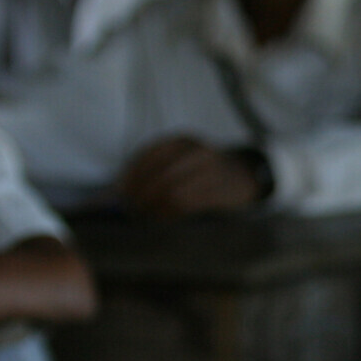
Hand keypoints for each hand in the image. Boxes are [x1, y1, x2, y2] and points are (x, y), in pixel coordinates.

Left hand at [118, 136, 263, 221]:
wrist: (244, 176)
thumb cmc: (203, 174)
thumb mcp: (181, 162)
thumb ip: (154, 173)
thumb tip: (117, 196)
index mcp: (182, 141)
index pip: (148, 157)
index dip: (131, 177)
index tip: (120, 194)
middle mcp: (197, 152)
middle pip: (160, 177)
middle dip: (142, 197)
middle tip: (131, 212)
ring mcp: (212, 171)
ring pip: (173, 193)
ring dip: (155, 209)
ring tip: (146, 218)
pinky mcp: (221, 191)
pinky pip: (188, 205)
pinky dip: (170, 215)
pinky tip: (163, 219)